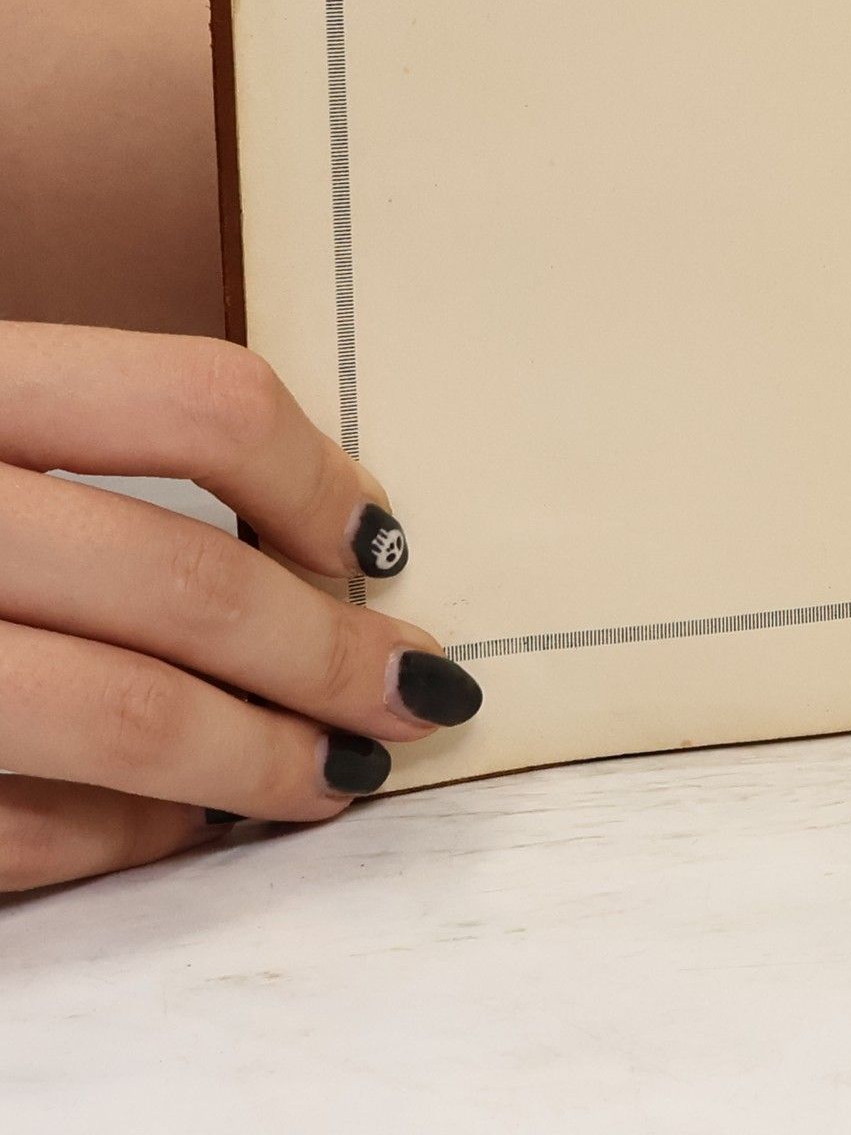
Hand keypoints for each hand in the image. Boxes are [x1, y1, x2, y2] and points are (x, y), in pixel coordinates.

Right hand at [0, 323, 481, 891]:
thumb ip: (94, 450)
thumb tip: (326, 548)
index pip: (200, 404)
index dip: (319, 480)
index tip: (383, 543)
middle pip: (184, 582)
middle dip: (328, 653)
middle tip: (419, 690)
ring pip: (115, 717)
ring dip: (256, 761)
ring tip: (337, 773)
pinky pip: (12, 830)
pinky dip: (122, 839)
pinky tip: (184, 827)